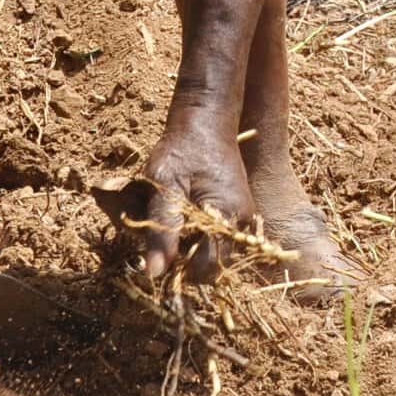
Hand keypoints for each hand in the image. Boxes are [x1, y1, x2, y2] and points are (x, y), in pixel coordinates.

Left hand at [106, 111, 255, 279]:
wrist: (206, 121)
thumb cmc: (183, 150)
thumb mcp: (165, 187)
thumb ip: (162, 230)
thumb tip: (154, 273)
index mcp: (227, 217)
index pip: (207, 269)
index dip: (180, 269)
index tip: (158, 253)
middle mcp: (241, 222)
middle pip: (211, 263)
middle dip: (184, 256)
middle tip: (161, 232)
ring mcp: (241, 216)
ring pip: (212, 250)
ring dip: (189, 243)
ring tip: (171, 219)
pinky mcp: (235, 210)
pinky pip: (215, 235)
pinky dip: (196, 231)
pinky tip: (182, 213)